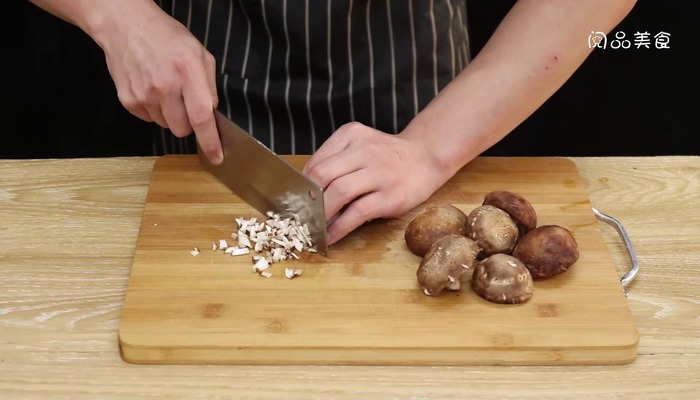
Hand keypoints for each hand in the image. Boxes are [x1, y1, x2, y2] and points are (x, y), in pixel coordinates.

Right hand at [96, 2, 221, 162]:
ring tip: (165, 89)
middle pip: (183, 129)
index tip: (217, 157)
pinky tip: (151, 89)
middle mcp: (165, 87)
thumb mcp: (199, 53)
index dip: (210, 141)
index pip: (202, 117)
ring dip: (170, 114)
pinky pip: (149, 119)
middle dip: (188, 122)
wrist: (125, 26)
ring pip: (166, 125)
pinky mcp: (128, 100)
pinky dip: (154, 110)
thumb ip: (209, 84)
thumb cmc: (166, 37)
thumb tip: (211, 113)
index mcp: (187, 72)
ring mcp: (144, 95)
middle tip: (185, 101)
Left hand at [303, 122, 448, 244]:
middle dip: (306, 200)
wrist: (425, 158)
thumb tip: (305, 194)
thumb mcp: (359, 147)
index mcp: (351, 135)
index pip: (315, 162)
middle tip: (300, 216)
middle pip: (322, 175)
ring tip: (313, 228)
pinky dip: (339, 228)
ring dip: (321, 215)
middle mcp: (364, 150)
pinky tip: (331, 237)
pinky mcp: (390, 196)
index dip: (301, 186)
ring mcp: (379, 172)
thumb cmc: (387, 157)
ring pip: (338, 193)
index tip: (296, 202)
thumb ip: (335, 163)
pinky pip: (357, 213)